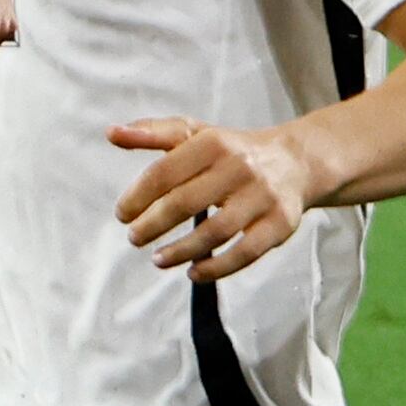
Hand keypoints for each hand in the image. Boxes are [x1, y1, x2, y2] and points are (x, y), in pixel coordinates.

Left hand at [111, 117, 328, 283]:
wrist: (295, 162)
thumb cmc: (232, 151)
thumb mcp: (195, 134)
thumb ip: (153, 133)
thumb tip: (111, 133)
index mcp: (213, 142)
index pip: (165, 172)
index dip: (137, 197)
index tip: (122, 215)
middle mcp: (239, 167)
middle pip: (186, 202)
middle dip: (153, 225)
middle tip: (135, 239)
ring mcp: (262, 197)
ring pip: (215, 231)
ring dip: (181, 251)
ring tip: (158, 259)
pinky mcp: (280, 224)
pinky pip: (245, 253)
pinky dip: (217, 268)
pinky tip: (194, 272)